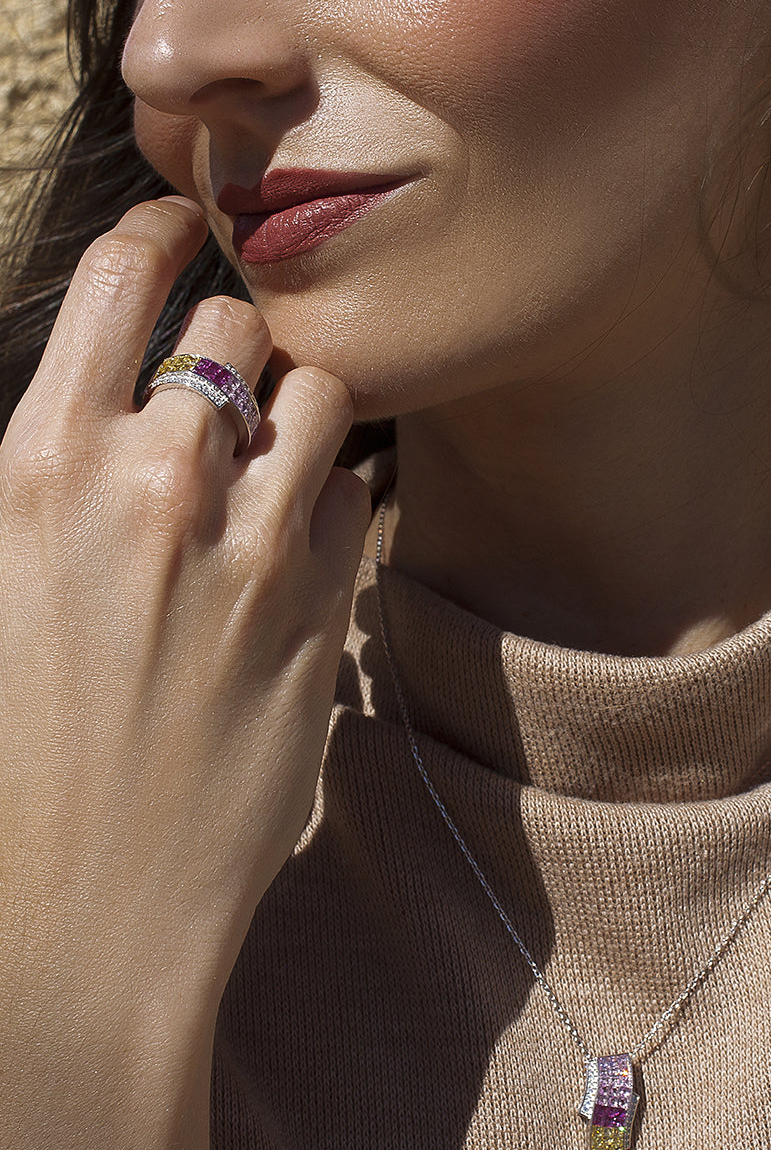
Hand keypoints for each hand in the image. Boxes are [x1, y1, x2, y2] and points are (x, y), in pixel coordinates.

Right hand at [0, 197, 369, 1149]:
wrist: (82, 920)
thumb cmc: (6, 767)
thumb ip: (46, 481)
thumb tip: (97, 417)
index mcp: (35, 469)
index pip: (120, 282)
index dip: (158, 238)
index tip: (180, 229)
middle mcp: (154, 488)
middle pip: (236, 330)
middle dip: (233, 340)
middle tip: (224, 380)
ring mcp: (254, 552)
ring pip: (318, 398)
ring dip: (298, 406)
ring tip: (272, 451)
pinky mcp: (324, 615)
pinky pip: (357, 493)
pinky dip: (334, 491)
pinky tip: (299, 534)